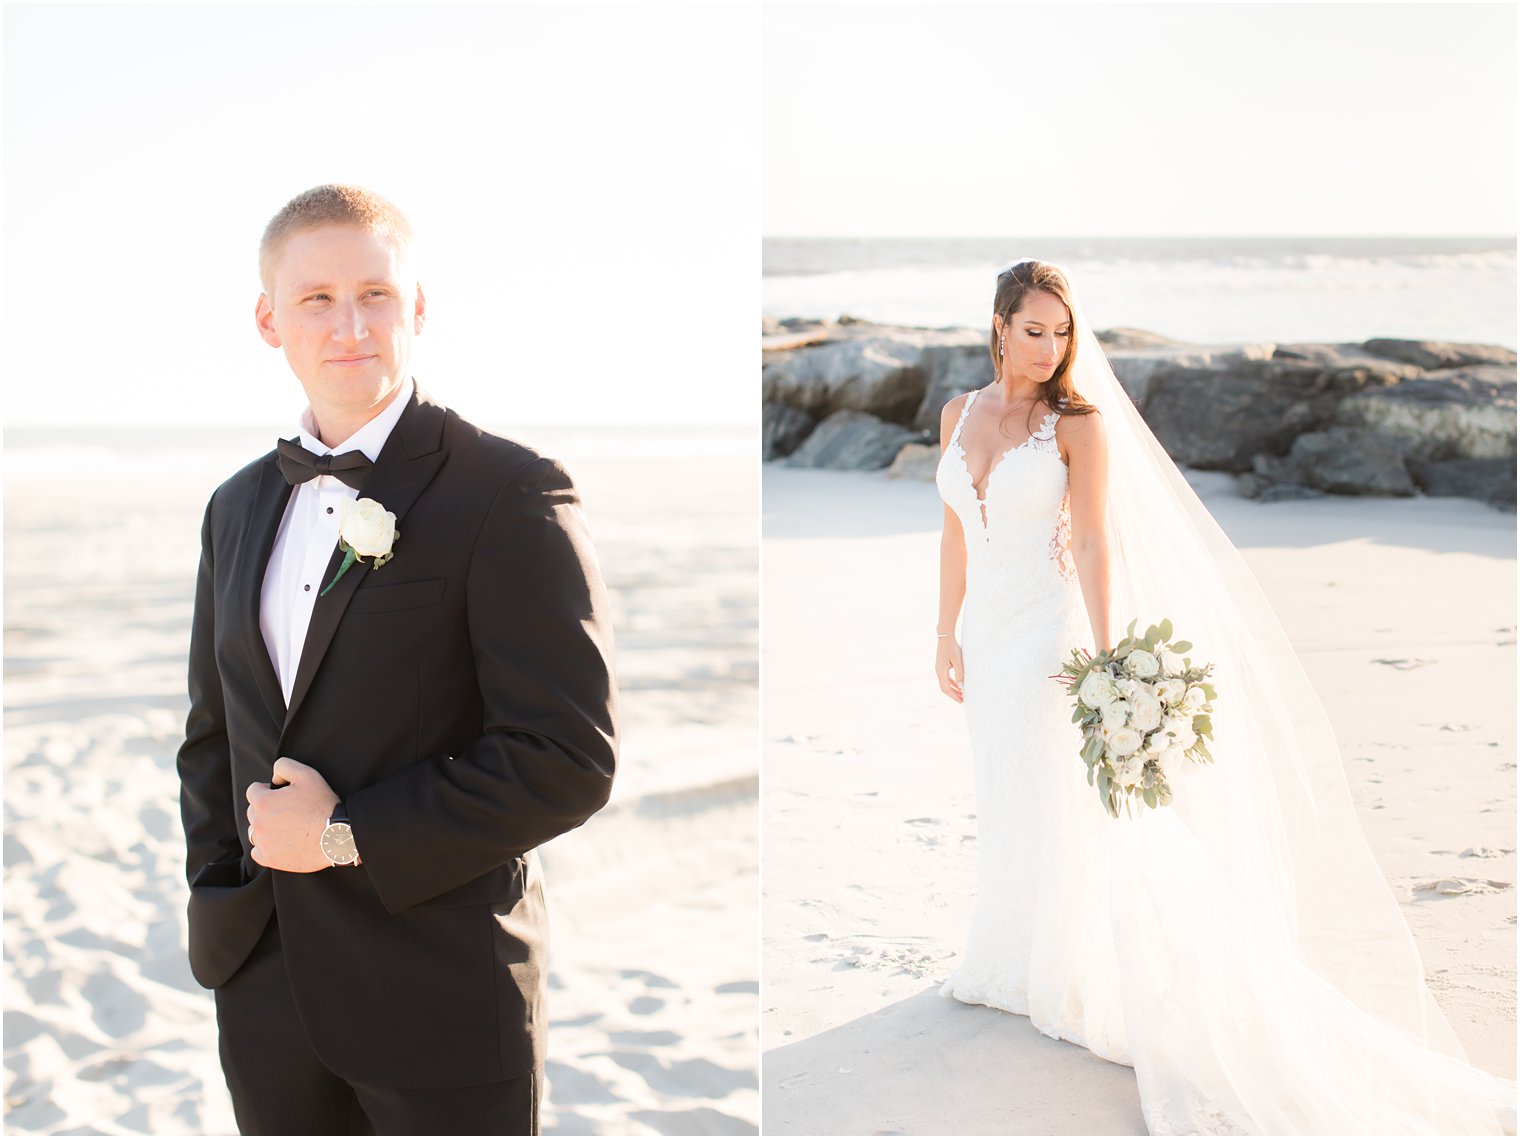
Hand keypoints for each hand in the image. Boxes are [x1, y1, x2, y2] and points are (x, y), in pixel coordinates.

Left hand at [246, 757, 338, 872]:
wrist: (335, 836)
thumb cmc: (322, 804)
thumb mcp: (307, 774)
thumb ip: (283, 766)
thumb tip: (273, 778)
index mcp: (263, 802)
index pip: (253, 790)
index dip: (268, 789)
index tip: (283, 794)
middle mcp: (258, 823)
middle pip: (253, 811)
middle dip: (266, 808)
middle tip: (289, 810)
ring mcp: (263, 843)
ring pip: (254, 831)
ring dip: (265, 827)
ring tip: (286, 826)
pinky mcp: (269, 859)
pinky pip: (256, 851)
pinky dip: (265, 846)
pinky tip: (281, 841)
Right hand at [936, 636, 963, 703]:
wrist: (945, 636)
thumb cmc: (952, 647)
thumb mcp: (957, 660)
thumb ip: (959, 673)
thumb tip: (961, 686)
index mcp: (941, 671)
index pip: (946, 688)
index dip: (953, 696)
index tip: (961, 701)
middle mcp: (938, 671)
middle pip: (944, 688)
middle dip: (953, 695)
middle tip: (962, 700)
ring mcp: (939, 669)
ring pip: (945, 684)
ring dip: (953, 689)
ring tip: (961, 694)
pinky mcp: (941, 666)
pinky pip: (946, 678)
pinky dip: (951, 683)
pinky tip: (958, 685)